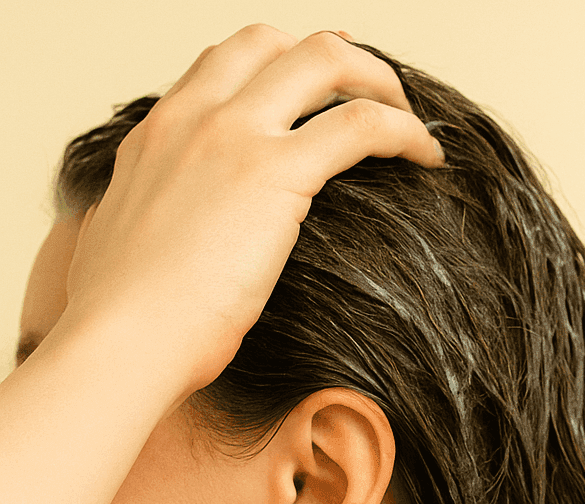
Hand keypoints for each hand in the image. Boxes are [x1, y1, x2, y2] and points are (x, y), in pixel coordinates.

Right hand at [62, 26, 443, 403]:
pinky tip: (427, 157)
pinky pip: (361, 125)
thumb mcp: (118, 251)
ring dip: (378, 82)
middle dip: (335, 59)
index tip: (315, 92)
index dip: (278, 67)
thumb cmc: (123, 323)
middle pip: (276, 42)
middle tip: (372, 97)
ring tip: (409, 121)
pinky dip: (404, 132)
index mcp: (158, 134)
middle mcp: (196, 117)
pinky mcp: (276, 173)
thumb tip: (141, 240)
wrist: (120, 341)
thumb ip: (140, 226)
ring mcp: (235, 136)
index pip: (224, 65)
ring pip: (326, 60)